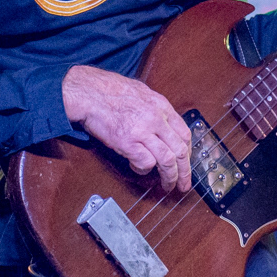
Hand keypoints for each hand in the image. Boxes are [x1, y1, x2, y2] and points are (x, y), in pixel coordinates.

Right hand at [62, 65, 191, 191]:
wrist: (88, 92)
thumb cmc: (108, 90)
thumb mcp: (140, 92)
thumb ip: (154, 108)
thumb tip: (162, 123)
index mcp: (161, 105)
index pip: (185, 133)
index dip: (188, 152)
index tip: (186, 162)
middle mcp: (156, 119)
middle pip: (180, 150)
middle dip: (185, 171)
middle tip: (183, 184)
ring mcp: (143, 131)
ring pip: (167, 160)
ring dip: (169, 177)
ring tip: (168, 185)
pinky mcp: (128, 142)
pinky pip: (145, 163)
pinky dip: (144, 170)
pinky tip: (139, 168)